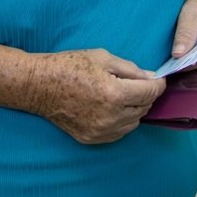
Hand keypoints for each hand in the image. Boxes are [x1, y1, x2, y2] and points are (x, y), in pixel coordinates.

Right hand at [28, 49, 164, 143]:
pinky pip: (119, 132)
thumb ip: (130, 69)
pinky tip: (111, 108)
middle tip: (136, 84)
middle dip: (144, 95)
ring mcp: (102, 131)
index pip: (150, 92)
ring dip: (134, 109)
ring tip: (121, 95)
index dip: (158, 84)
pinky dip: (121, 121)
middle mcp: (111, 117)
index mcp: (114, 94)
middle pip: (144, 108)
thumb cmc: (68, 66)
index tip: (158, 79)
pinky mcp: (93, 138)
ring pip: (134, 123)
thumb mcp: (101, 57)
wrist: (39, 85)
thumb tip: (151, 78)